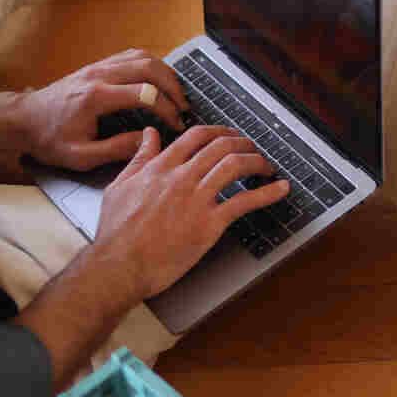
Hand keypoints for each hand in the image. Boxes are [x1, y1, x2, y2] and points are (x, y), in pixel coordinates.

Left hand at [4, 49, 189, 170]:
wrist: (25, 119)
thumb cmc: (50, 139)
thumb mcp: (81, 156)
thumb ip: (116, 149)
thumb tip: (146, 139)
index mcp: (96, 97)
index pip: (145, 93)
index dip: (167, 108)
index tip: (176, 123)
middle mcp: (99, 75)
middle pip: (149, 67)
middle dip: (173, 86)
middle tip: (184, 107)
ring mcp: (99, 66)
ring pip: (142, 56)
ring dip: (165, 73)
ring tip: (177, 93)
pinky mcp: (98, 65)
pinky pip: (132, 55)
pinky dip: (151, 65)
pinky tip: (158, 81)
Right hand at [90, 126, 289, 298]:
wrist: (119, 266)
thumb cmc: (116, 233)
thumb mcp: (120, 186)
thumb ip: (139, 157)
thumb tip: (149, 134)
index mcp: (160, 167)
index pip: (197, 136)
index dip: (219, 131)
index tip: (229, 135)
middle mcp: (181, 178)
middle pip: (221, 146)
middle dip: (243, 142)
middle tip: (252, 148)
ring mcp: (196, 200)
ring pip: (235, 165)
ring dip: (256, 161)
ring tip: (266, 165)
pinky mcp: (208, 224)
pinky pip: (244, 202)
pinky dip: (267, 193)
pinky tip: (280, 189)